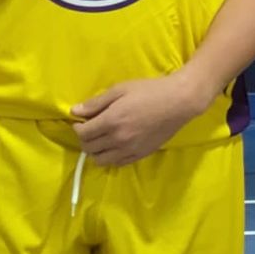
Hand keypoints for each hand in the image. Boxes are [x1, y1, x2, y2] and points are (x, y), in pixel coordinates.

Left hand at [72, 70, 210, 165]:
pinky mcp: (141, 154)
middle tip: (91, 129)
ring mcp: (130, 149)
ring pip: (101, 160)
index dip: (77, 128)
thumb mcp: (120, 90)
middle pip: (89, 148)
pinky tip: (115, 146)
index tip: (81, 122)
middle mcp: (118, 139)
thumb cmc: (150, 91)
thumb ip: (96, 102)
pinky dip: (111, 157)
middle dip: (85, 139)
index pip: (82, 134)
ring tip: (101, 140)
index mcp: (111, 121)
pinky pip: (118, 163)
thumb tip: (75, 111)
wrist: (179, 101)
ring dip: (96, 151)